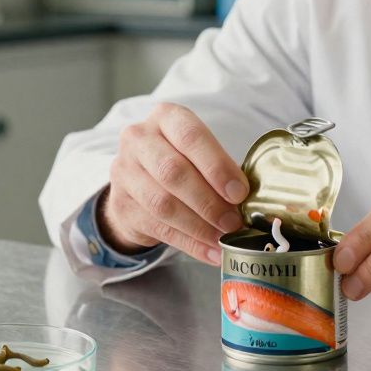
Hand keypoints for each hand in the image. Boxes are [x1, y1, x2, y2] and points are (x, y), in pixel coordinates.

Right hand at [98, 103, 248, 265]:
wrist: (136, 182)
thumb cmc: (179, 160)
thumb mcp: (198, 151)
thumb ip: (220, 168)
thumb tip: (249, 200)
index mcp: (165, 118)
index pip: (190, 136)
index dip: (217, 166)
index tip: (239, 193)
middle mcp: (139, 139)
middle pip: (173, 172)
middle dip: (209, 201)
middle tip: (234, 222)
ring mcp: (124, 172)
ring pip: (163, 204)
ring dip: (199, 226)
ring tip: (224, 239)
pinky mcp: (121, 204)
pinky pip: (159, 229)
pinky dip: (189, 243)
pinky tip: (211, 252)